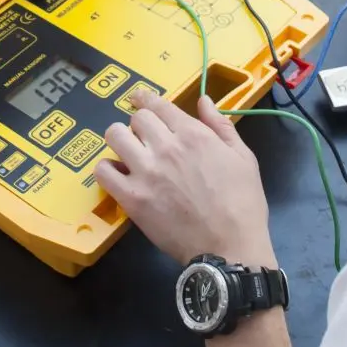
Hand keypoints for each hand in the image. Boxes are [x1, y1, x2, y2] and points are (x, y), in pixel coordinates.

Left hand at [94, 90, 274, 265]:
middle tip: (145, 139)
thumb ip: (220, 125)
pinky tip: (118, 174)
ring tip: (128, 152)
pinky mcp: (132, 198)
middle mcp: (166, 147)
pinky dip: (107, 169)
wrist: (230, 247)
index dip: (145, 99)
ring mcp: (146, 172)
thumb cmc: (242, 203)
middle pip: (136, 119)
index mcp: (192, 134)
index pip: (158, 104)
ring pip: (115, 136)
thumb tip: (204, 100)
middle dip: (140, 125)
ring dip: (120, 140)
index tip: (138, 99)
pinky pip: (103, 171)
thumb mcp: (243, 157)